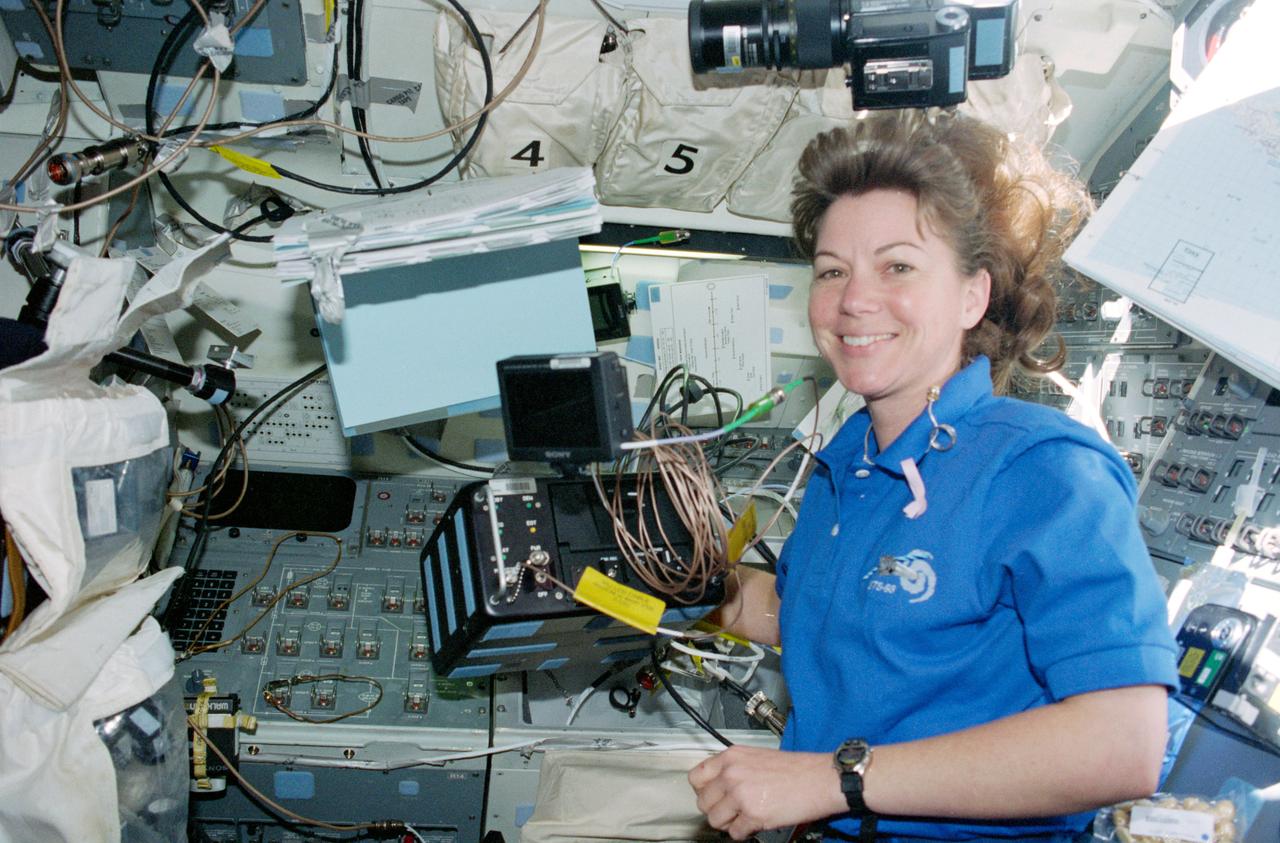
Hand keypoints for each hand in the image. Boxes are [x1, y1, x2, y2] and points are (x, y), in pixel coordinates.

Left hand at [688, 745, 844, 840]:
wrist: (820, 778)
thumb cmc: (796, 769)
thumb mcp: (757, 757)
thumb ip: (734, 769)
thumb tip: (718, 786)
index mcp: (731, 757)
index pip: (695, 777)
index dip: (704, 791)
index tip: (712, 796)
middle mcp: (731, 773)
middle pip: (703, 802)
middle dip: (716, 810)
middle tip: (731, 811)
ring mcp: (740, 794)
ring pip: (715, 820)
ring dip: (728, 823)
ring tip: (743, 818)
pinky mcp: (753, 814)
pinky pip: (734, 833)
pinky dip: (744, 833)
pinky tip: (755, 824)